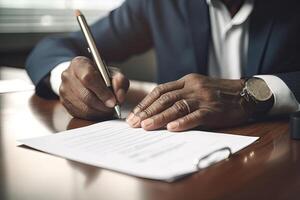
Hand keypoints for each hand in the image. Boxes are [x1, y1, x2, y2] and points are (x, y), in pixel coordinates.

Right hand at [59, 56, 128, 119]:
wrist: (87, 80)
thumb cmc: (102, 76)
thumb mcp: (113, 74)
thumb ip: (120, 82)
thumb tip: (120, 97)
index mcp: (79, 63)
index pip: (88, 78)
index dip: (102, 91)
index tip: (113, 101)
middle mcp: (67, 75)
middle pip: (85, 95)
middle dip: (102, 104)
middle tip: (113, 107)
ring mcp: (63, 90)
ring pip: (83, 107)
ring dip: (99, 111)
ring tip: (108, 109)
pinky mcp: (64, 102)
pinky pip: (79, 114)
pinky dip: (93, 115)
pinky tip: (100, 111)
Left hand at [126, 73, 247, 130]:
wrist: (246, 93)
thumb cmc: (218, 93)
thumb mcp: (197, 87)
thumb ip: (180, 94)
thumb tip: (158, 109)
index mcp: (187, 81)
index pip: (160, 90)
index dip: (145, 102)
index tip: (134, 114)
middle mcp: (193, 87)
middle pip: (165, 98)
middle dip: (147, 111)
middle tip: (133, 123)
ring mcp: (203, 98)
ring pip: (177, 106)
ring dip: (159, 117)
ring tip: (145, 127)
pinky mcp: (214, 110)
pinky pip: (196, 116)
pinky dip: (183, 122)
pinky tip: (171, 128)